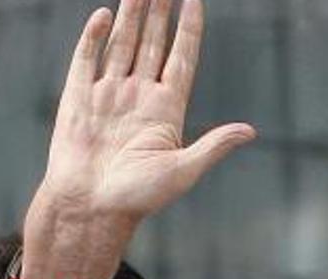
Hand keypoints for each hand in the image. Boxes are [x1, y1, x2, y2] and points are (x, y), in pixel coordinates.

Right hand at [25, 0, 254, 278]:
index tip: (195, 0)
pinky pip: (88, 59)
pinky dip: (95, 37)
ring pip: (124, 44)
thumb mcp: (183, 171)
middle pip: (154, 43)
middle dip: (160, 12)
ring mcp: (108, 94)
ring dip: (133, 15)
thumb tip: (249, 131)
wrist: (89, 208)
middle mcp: (139, 96)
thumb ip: (213, 146)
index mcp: (166, 110)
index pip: (181, 58)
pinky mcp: (78, 98)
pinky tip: (107, 15)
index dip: (189, 29)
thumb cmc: (138, 197)